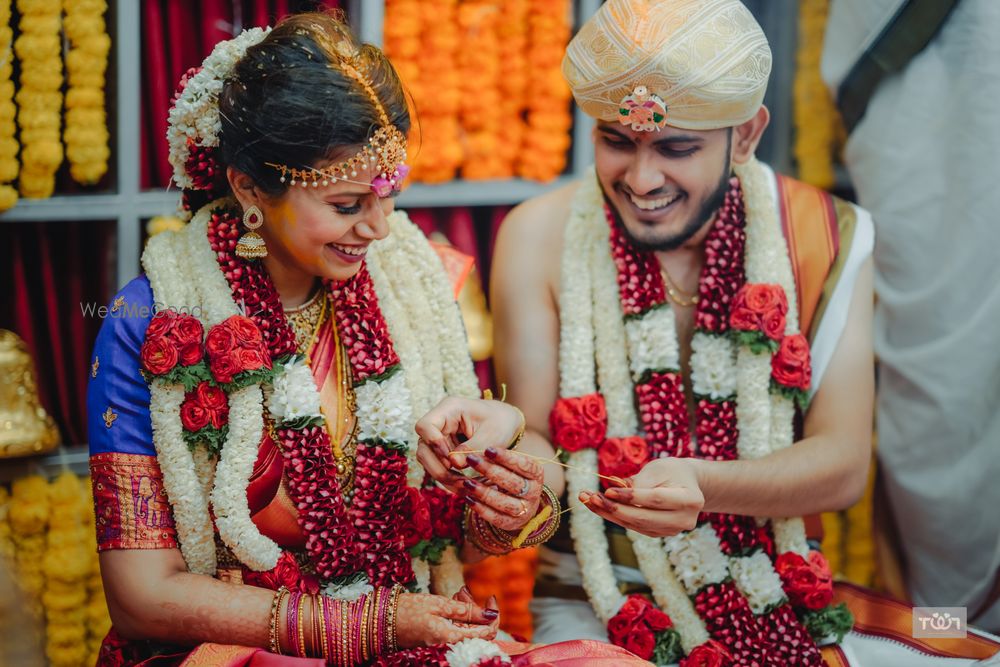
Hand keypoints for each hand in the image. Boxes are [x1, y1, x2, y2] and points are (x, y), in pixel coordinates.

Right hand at [394, 589, 498, 647]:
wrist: (380, 622)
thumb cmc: (407, 611)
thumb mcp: (438, 604)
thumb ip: (465, 611)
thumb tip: (491, 615)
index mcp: (452, 638)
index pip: (487, 633)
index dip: (492, 615)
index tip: (490, 598)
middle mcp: (449, 645)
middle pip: (476, 630)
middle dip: (475, 609)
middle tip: (463, 592)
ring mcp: (443, 644)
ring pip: (465, 629)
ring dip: (465, 610)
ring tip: (455, 594)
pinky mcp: (437, 640)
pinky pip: (455, 629)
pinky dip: (456, 616)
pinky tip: (450, 602)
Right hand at [415, 396, 524, 491]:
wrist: (507, 423)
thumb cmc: (501, 423)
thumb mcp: (492, 434)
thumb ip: (473, 448)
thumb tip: (454, 464)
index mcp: (450, 409)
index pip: (425, 425)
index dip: (434, 444)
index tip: (451, 458)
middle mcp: (440, 422)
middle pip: (423, 447)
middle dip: (438, 467)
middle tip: (458, 481)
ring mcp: (439, 437)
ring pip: (428, 461)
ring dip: (443, 476)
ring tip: (464, 486)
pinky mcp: (443, 450)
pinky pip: (439, 467)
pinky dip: (449, 479)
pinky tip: (464, 486)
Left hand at [462, 446, 543, 530]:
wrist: (519, 501)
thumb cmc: (510, 474)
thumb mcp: (507, 463)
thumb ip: (489, 456)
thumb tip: (462, 455)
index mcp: (537, 474)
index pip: (525, 465)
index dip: (507, 458)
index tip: (487, 449)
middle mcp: (534, 493)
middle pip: (514, 484)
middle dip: (491, 471)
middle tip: (472, 460)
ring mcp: (524, 510)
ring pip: (506, 503)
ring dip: (485, 493)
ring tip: (467, 482)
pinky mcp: (511, 523)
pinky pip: (496, 518)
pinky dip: (481, 509)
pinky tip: (468, 499)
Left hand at [579, 457, 703, 537]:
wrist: (687, 484)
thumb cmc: (672, 471)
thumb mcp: (659, 468)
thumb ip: (640, 482)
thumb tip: (615, 491)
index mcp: (690, 500)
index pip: (656, 499)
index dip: (631, 496)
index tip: (608, 490)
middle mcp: (683, 520)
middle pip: (644, 517)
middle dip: (614, 508)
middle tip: (591, 497)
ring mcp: (672, 530)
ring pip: (635, 524)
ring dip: (609, 513)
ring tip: (588, 500)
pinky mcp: (659, 533)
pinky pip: (634, 527)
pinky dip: (614, 517)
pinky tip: (597, 506)